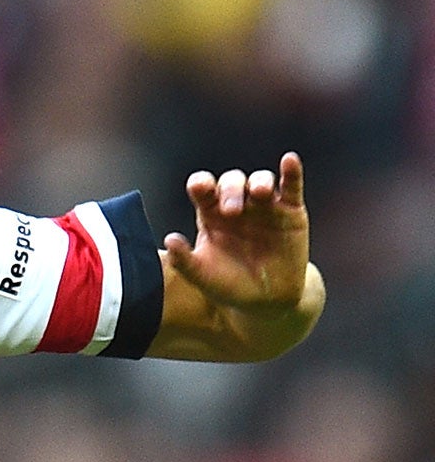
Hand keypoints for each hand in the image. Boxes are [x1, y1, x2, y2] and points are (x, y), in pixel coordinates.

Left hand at [165, 152, 310, 313]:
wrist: (266, 301)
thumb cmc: (228, 286)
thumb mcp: (202, 276)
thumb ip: (184, 261)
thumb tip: (169, 240)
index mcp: (210, 214)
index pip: (203, 188)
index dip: (201, 183)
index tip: (200, 188)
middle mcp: (237, 204)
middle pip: (231, 182)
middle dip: (230, 190)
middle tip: (231, 211)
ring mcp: (264, 206)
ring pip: (260, 180)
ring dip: (259, 182)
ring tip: (259, 193)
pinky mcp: (291, 212)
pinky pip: (292, 186)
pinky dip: (292, 172)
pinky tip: (290, 160)